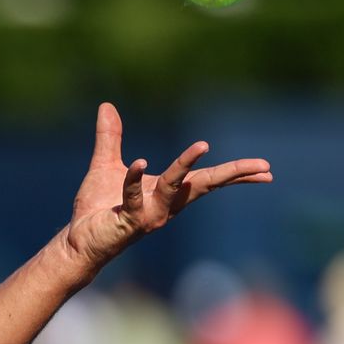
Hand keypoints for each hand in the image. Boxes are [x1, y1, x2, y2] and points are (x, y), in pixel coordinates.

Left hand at [66, 103, 271, 267]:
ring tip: (202, 145)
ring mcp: (150, 215)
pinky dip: (136, 179)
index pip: (207, 179)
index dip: (235, 174)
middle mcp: (166, 205)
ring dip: (186, 166)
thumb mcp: (105, 165)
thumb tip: (106, 106)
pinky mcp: (130, 222)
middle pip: (205, 185)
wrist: (77, 238)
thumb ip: (110, 137)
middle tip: (264, 167)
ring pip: (175, 188)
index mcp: (167, 192)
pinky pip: (135, 197)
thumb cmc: (97, 207)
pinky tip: (139, 162)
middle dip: (233, 174)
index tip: (265, 169)